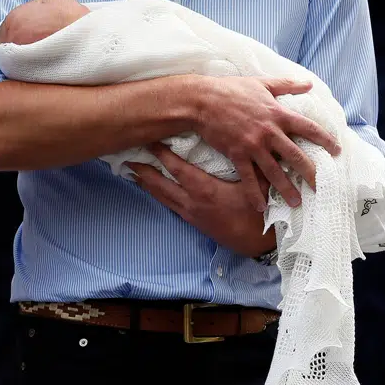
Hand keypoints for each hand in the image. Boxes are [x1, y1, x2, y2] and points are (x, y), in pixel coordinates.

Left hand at [127, 144, 278, 258]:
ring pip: (161, 196)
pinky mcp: (192, 221)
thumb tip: (254, 144)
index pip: (176, 168)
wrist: (256, 244)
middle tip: (126, 158)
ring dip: (145, 184)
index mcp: (204, 190)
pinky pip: (168, 205)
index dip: (161, 154)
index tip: (149, 141)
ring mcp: (189, 213)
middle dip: (142, 170)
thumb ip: (253, 166)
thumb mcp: (258, 186)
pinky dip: (157, 195)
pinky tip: (151, 190)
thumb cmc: (257, 213)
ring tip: (132, 172)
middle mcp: (191, 202)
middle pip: (159, 183)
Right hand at [186, 74, 339, 211]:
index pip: (308, 128)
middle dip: (311, 173)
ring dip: (287, 188)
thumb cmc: (231, 89)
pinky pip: (249, 178)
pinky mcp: (237, 154)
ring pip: (275, 171)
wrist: (203, 100)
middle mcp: (270, 132)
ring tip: (297, 203)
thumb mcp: (262, 83)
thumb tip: (309, 84)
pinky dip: (255, 193)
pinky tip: (261, 206)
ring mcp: (253, 145)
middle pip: (296, 156)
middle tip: (323, 187)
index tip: (337, 151)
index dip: (325, 140)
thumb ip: (287, 85)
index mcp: (278, 114)